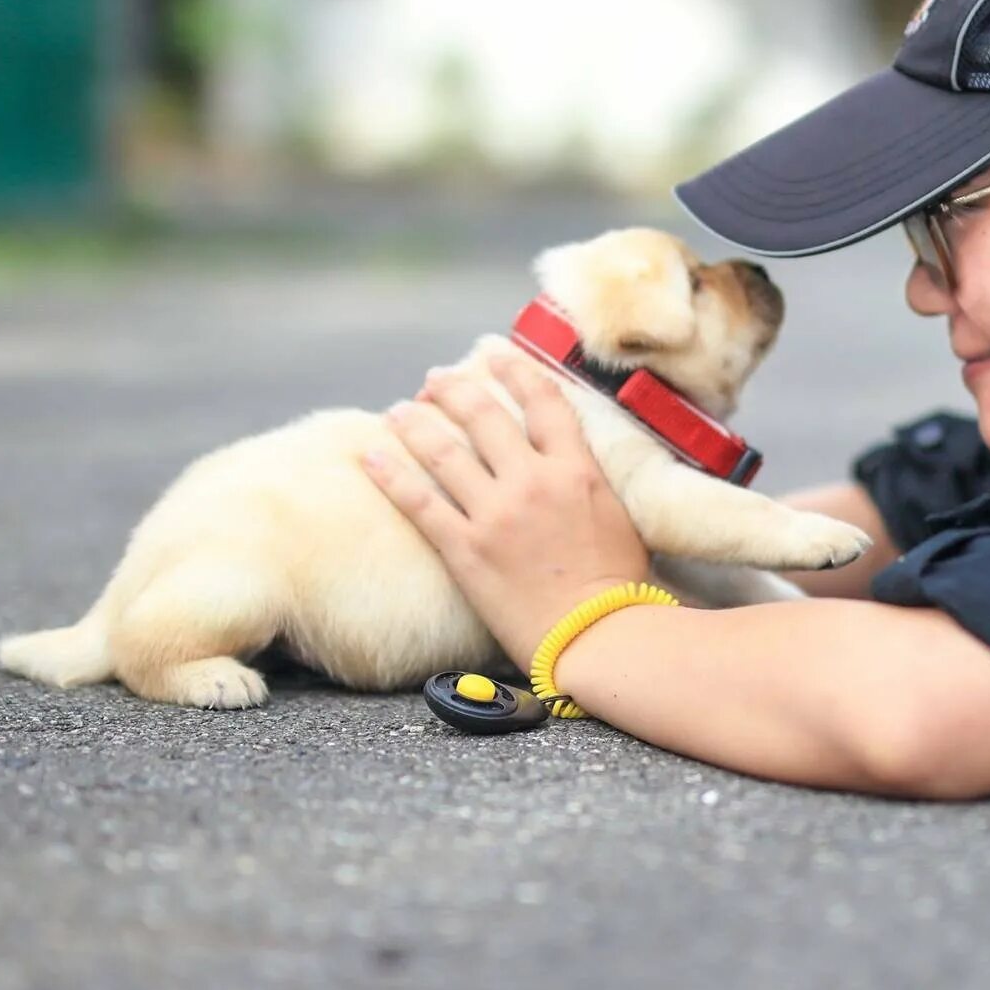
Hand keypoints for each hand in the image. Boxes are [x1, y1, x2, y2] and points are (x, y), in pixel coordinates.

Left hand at [360, 349, 652, 669]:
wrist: (596, 634)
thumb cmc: (617, 586)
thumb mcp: (618, 517)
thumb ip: (587, 482)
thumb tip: (569, 463)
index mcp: (576, 469)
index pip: (543, 401)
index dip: (514, 370)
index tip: (493, 354)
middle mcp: (532, 480)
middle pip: (484, 416)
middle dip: (454, 390)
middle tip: (435, 379)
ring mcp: (495, 514)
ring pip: (444, 452)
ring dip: (416, 424)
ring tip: (400, 410)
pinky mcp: (466, 549)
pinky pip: (419, 503)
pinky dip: (392, 476)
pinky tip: (371, 458)